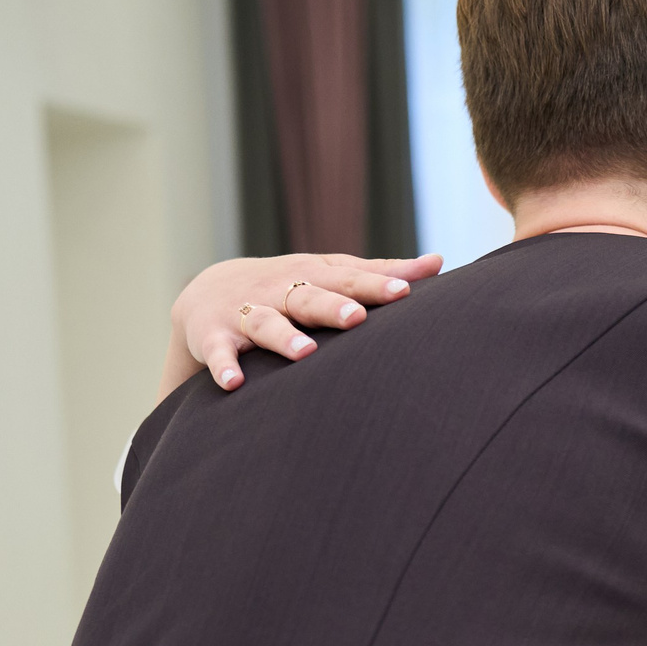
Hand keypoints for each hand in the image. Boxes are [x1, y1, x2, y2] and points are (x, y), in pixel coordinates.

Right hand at [161, 251, 441, 395]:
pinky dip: (224, 366)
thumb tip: (439, 263)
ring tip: (306, 353)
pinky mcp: (214, 337)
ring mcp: (245, 313)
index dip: (375, 285)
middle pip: (308, 298)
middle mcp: (280, 292)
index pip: (348, 279)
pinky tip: (235, 382)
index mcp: (312, 276)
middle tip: (356, 317)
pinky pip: (219, 353)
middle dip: (332, 306)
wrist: (207, 292)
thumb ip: (379, 273)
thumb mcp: (329, 274)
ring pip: (266, 324)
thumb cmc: (288, 286)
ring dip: (284, 337)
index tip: (404, 292)